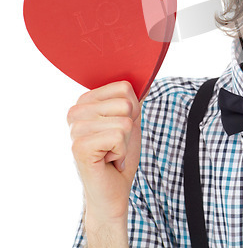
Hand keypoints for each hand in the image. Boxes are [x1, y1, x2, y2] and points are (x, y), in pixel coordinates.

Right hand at [67, 81, 141, 228]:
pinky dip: (121, 152)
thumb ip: (132, 97)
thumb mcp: (131, 119)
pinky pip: (118, 136)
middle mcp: (75, 111)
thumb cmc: (121, 153)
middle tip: (115, 144)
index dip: (132, 111)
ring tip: (111, 152)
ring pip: (124, 121)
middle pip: (125, 104)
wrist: (113, 189)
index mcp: (85, 100)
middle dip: (129, 127)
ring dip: (124, 142)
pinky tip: (108, 161)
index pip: (123, 87)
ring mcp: (75, 129)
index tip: (119, 128)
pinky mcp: (79, 146)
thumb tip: (143, 78)